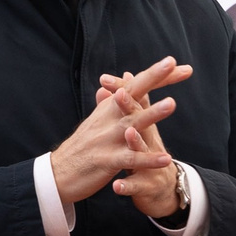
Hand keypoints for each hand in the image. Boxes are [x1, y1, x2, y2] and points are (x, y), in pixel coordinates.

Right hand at [49, 56, 189, 205]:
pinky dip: (147, 159)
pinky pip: (130, 159)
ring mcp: (107, 138)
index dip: (156, 75)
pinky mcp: (106, 161)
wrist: (57, 173)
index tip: (178, 64)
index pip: (136, 85)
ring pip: (132, 123)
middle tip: (171, 62)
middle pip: (133, 93)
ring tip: (172, 103)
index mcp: (110, 108)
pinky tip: (165, 159)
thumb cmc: (81, 146)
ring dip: (152, 113)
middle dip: (153, 77)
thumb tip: (110, 84)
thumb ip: (107, 103)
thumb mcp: (95, 121)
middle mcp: (110, 118)